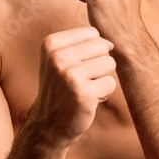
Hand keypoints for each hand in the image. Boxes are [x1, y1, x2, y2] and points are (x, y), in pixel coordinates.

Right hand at [30, 27, 116, 143]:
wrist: (48, 125)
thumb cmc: (61, 89)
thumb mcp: (59, 59)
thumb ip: (82, 44)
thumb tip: (111, 43)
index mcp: (51, 44)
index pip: (92, 33)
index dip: (91, 52)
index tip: (75, 67)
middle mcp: (58, 57)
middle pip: (102, 46)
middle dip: (99, 64)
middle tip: (81, 80)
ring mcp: (70, 75)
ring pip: (109, 64)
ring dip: (102, 79)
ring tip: (85, 89)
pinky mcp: (83, 93)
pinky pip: (111, 83)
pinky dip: (104, 94)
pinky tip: (88, 101)